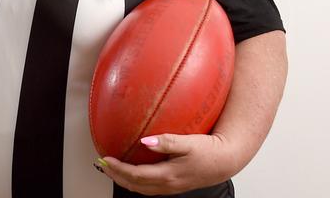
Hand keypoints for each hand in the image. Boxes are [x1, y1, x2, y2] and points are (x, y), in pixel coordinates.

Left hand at [98, 133, 240, 195]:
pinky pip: (150, 187)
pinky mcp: (174, 185)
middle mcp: (168, 185)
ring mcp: (171, 187)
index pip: (136, 175)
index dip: (118, 169)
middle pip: (135, 186)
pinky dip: (137, 181)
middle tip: (103, 166)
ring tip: (114, 170)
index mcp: (169, 175)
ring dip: (125, 180)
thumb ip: (167, 141)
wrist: (226, 161)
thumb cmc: (210, 151)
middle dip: (116, 177)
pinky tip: (134, 171)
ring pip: (142, 189)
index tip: (106, 159)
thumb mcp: (189, 143)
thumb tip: (145, 141)